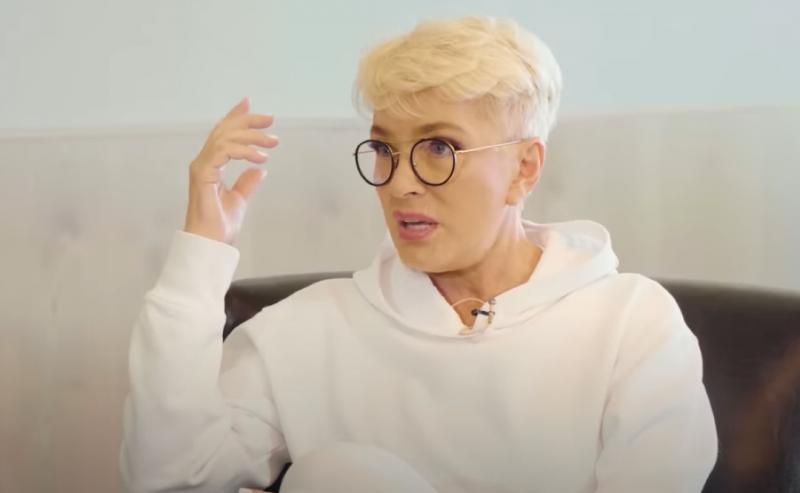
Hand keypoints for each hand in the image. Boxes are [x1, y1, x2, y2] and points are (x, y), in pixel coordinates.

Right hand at [183, 97, 277, 244]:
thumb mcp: (240, 200)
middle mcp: (203, 162)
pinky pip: (223, 152)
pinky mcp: (202, 174)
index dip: (235, 117)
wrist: (211, 245)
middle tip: (271, 120)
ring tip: (272, 142)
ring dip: (251, 136)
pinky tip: (260, 158)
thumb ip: (247, 183)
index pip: (222, 134)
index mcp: (211, 166)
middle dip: (247, 120)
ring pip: (224, 138)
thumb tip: (260, 170)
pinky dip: (243, 151)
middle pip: (224, 130)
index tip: (250, 104)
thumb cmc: (220, 226)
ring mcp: (201, 167)